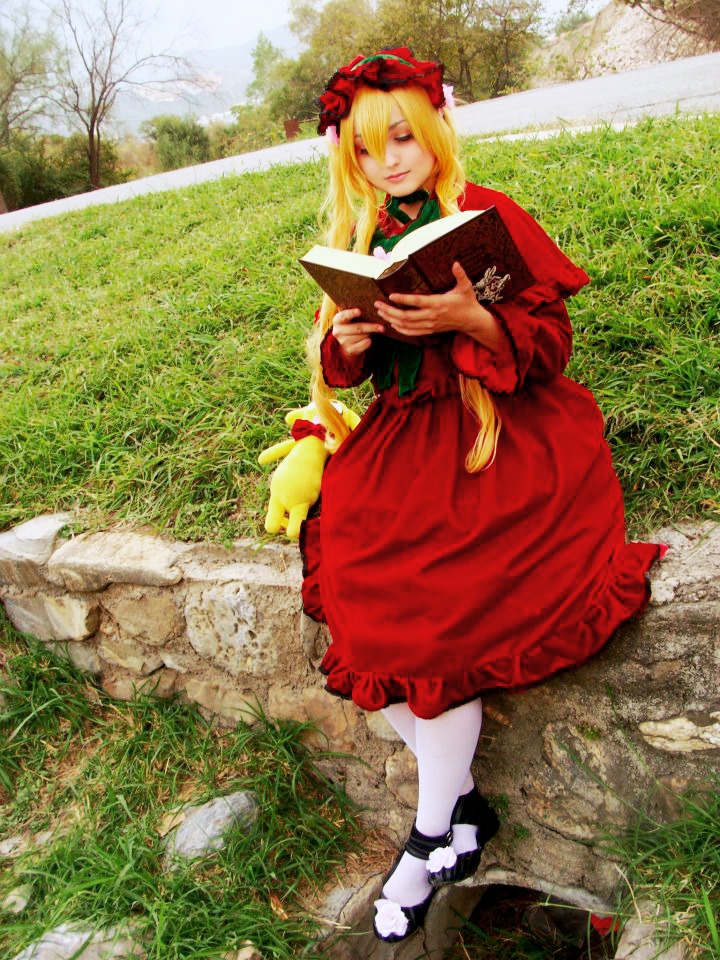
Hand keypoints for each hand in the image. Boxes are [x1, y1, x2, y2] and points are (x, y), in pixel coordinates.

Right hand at [332, 308, 383, 355]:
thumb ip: (358, 313)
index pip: (343, 316)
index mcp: (337, 320)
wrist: (349, 342)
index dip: (351, 313)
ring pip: (362, 336)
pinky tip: (369, 339)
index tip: (360, 311)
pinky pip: (364, 344)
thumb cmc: (353, 325)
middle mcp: (337, 331)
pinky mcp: (349, 350)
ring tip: (371, 331)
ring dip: (370, 333)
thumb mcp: (352, 318)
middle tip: (382, 327)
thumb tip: (373, 310)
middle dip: (371, 327)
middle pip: (357, 328)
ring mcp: (343, 341)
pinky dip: (369, 341)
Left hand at [375, 262, 498, 344]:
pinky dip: (401, 329)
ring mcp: (430, 325)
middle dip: (390, 311)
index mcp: (438, 303)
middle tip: (377, 304)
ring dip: (392, 319)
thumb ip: (460, 275)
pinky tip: (392, 324)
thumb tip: (455, 263)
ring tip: (380, 312)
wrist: (471, 320)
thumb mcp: (466, 287)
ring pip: (407, 325)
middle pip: (407, 316)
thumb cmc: (467, 301)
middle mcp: (432, 316)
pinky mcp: (430, 330)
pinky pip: (412, 332)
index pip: (417, 302)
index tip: (391, 295)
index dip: (403, 299)